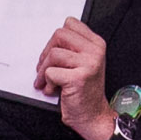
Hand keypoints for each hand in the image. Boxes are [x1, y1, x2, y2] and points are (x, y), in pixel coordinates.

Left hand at [37, 18, 114, 139]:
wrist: (93, 115)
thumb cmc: (86, 91)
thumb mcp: (84, 63)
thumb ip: (73, 48)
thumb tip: (51, 42)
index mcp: (96, 44)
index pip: (70, 23)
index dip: (56, 38)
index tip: (54, 51)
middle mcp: (95, 51)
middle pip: (59, 35)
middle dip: (46, 52)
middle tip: (45, 67)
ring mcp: (88, 64)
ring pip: (53, 54)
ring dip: (43, 70)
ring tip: (46, 81)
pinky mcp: (78, 78)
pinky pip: (51, 72)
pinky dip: (47, 83)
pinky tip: (53, 90)